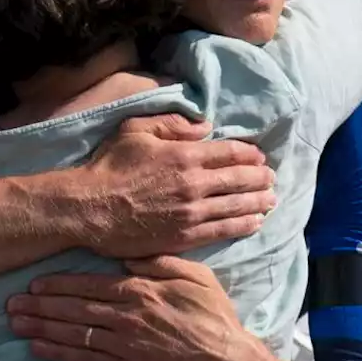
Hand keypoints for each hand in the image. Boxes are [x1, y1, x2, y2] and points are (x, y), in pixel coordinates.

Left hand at [7, 256, 247, 360]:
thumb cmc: (214, 318)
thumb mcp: (196, 277)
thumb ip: (161, 263)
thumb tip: (127, 256)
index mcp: (140, 290)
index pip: (90, 284)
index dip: (59, 284)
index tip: (34, 283)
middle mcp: (126, 316)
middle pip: (74, 307)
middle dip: (40, 304)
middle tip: (10, 304)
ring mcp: (123, 344)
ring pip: (74, 332)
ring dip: (42, 326)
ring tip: (15, 323)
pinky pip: (85, 359)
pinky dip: (59, 353)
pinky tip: (38, 348)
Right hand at [78, 114, 276, 256]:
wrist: (90, 209)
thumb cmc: (109, 166)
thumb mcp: (135, 130)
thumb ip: (172, 124)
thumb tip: (204, 126)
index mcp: (185, 155)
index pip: (230, 153)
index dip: (250, 154)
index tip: (260, 156)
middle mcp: (195, 184)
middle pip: (240, 179)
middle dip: (260, 178)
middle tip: (271, 178)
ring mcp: (192, 212)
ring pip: (237, 206)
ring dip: (258, 202)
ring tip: (271, 200)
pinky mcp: (186, 236)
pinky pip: (223, 230)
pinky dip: (243, 225)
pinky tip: (254, 223)